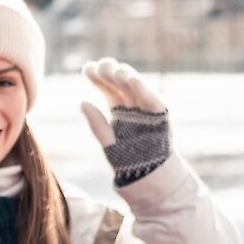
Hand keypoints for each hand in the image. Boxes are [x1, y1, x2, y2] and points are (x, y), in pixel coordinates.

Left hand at [79, 58, 171, 185]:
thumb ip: (97, 124)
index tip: (86, 68)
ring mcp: (147, 110)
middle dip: (110, 73)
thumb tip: (82, 102)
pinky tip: (133, 79)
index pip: (107, 88)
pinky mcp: (161, 117)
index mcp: (120, 110)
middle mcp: (133, 106)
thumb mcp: (108, 142)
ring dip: (126, 77)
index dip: (97, 77)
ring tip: (115, 70)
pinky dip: (144, 90)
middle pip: (120, 84)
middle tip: (99, 65)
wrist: (149, 177)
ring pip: (136, 88)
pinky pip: (153, 101)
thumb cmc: (128, 161)